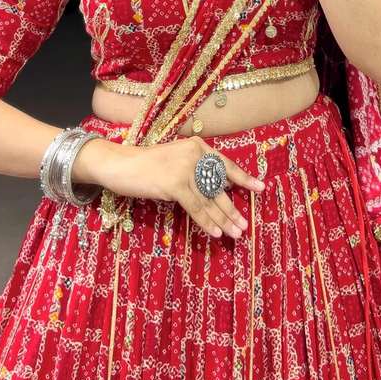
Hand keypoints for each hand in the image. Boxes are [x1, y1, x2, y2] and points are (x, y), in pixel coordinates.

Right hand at [100, 137, 265, 239]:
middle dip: (232, 209)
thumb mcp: (174, 159)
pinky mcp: (175, 184)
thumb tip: (216, 189)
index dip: (243, 178)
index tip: (260, 188)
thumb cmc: (145, 165)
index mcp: (197, 146)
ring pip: (209, 200)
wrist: (119, 164)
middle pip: (219, 187)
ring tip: (236, 233)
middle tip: (244, 225)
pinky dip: (207, 222)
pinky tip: (215, 233)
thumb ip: (194, 169)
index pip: (225, 165)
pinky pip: (196, 208)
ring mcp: (185, 169)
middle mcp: (194, 154)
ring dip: (223, 219)